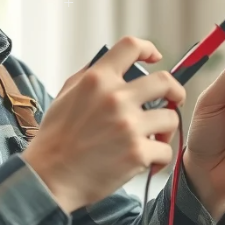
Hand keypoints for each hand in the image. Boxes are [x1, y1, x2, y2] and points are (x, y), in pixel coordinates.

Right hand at [21, 36, 185, 213]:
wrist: (49, 177)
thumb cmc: (56, 138)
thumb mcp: (65, 95)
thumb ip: (90, 76)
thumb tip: (114, 65)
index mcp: (97, 80)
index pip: (130, 46)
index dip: (148, 48)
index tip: (155, 57)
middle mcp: (115, 98)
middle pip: (165, 81)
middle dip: (175, 90)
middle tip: (174, 99)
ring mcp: (128, 125)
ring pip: (170, 117)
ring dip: (165, 129)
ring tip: (154, 139)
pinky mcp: (137, 153)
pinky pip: (165, 150)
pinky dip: (158, 158)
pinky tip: (146, 162)